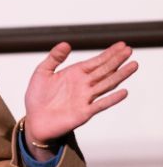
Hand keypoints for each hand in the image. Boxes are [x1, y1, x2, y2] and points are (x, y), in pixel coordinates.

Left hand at [23, 40, 137, 145]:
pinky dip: (111, 99)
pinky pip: (100, 105)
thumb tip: (65, 44)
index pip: (97, 61)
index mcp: (76, 74)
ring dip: (120, 76)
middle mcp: (84, 85)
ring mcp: (85, 99)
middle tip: (130, 51)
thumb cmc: (37, 99)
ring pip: (106, 85)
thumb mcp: (42, 73)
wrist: (33, 121)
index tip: (122, 45)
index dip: (109, 53)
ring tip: (133, 66)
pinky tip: (123, 92)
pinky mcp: (83, 113)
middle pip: (105, 71)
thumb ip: (53, 58)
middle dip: (117, 60)